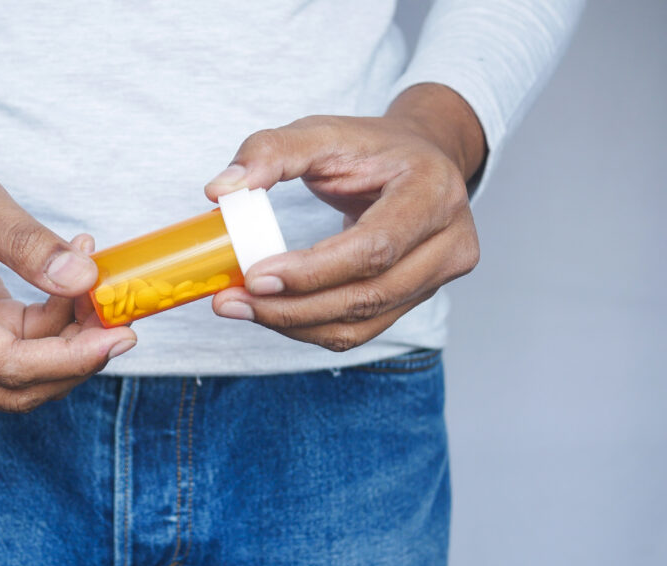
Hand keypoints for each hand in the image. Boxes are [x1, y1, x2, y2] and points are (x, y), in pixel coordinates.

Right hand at [0, 124, 135, 411]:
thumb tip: (83, 279)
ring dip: (70, 345)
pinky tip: (72, 289)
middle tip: (121, 318)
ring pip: (23, 379)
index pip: (7, 364)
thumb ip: (28, 242)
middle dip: (77, 357)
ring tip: (95, 290)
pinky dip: (54, 331)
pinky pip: (19, 356)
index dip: (70, 357)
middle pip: (17, 386)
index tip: (120, 336)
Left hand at [203, 83, 485, 351]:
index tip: (255, 277)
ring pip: (362, 323)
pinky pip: (360, 330)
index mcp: (432, 193)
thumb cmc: (371, 147)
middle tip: (233, 301)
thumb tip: (220, 190)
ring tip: (241, 307)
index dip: (313, 271)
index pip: (374, 248)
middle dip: (293, 307)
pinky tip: (272, 312)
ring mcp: (438, 277)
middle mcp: (448, 242)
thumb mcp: (322, 132)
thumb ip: (270, 151)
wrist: (420, 159)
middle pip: (369, 295)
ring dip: (295, 324)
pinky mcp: (417, 300)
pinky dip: (310, 327)